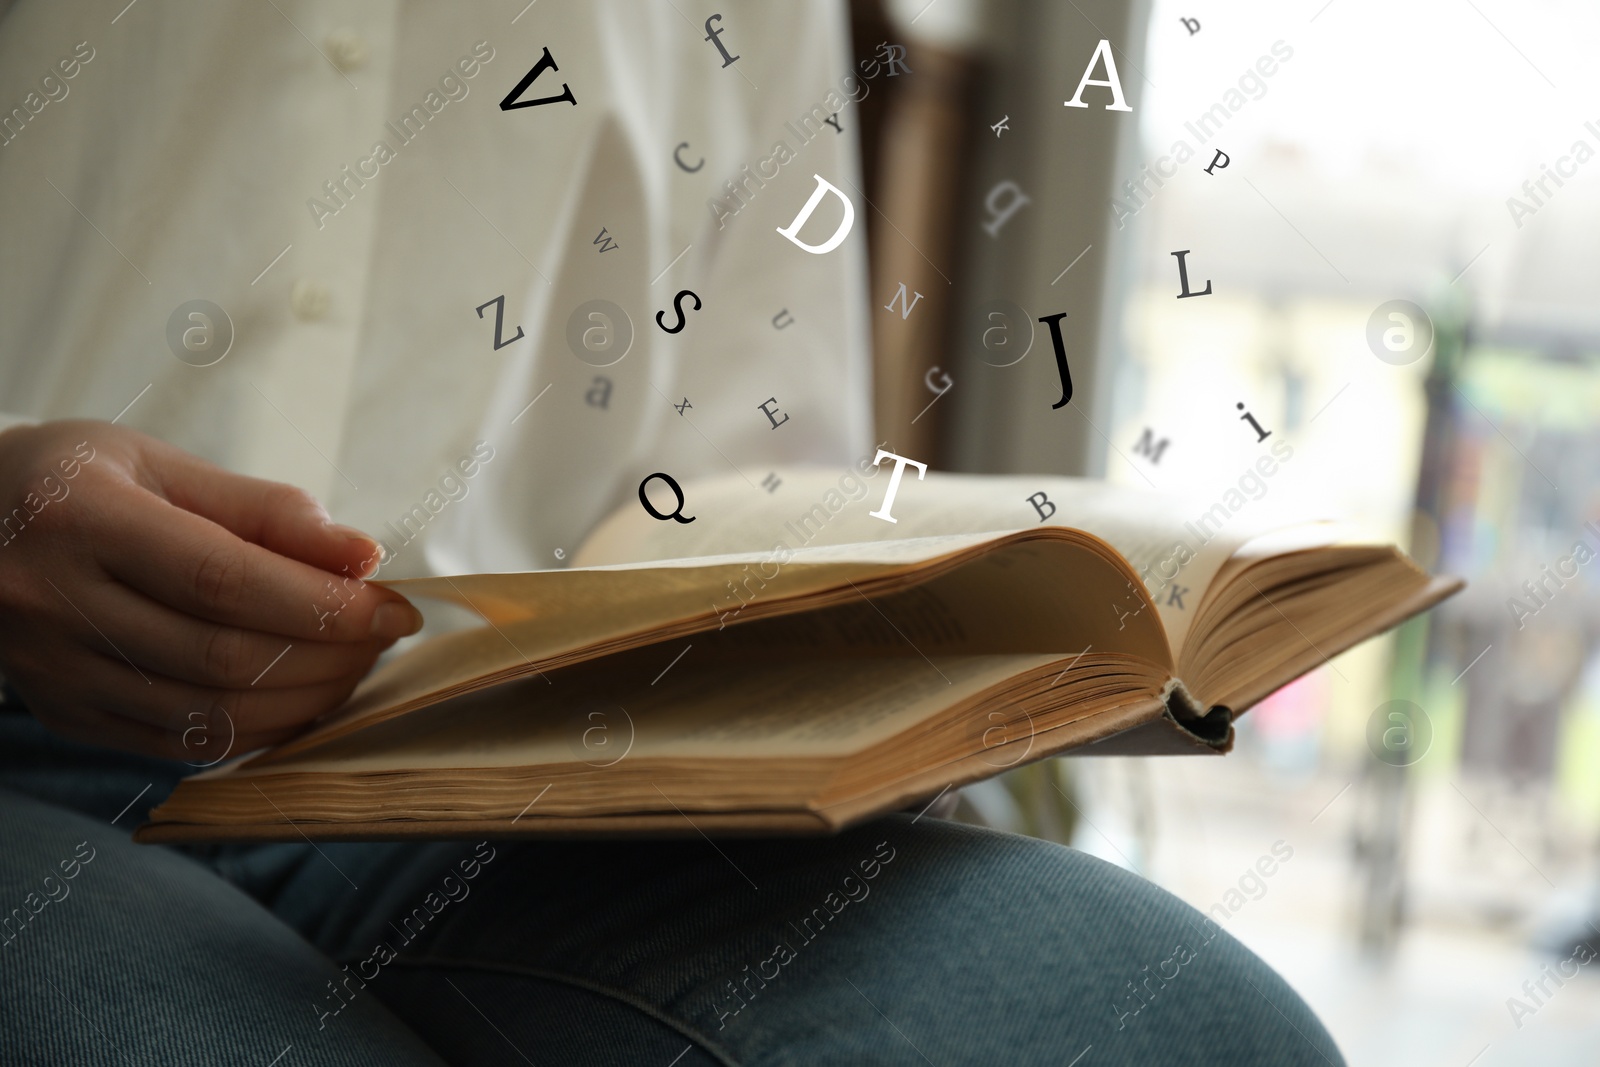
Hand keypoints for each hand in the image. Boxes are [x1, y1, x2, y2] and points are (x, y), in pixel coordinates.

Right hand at [0, 420, 422, 759]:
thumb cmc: (77, 482)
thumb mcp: (159, 463)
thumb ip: (262, 509)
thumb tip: (361, 555)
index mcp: (82, 521)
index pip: (225, 580)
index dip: (323, 603)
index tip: (393, 606)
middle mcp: (56, 605)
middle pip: (224, 658)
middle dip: (329, 655)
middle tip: (381, 635)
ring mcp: (56, 674)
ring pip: (208, 717)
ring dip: (306, 700)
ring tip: (352, 664)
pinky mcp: (66, 717)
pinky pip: (181, 747)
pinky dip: (258, 731)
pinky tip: (299, 698)